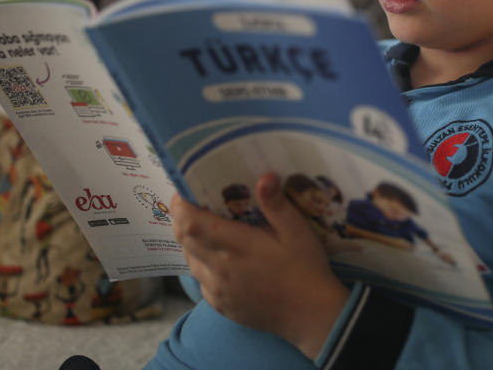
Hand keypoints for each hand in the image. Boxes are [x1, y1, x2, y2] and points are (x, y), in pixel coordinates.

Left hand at [171, 172, 350, 358]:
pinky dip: (201, 264)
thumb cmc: (306, 269)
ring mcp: (217, 291)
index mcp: (237, 247)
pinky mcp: (221, 306)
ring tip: (206, 228)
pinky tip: (220, 259)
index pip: (191, 223)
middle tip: (193, 203)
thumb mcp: (297, 232)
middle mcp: (220, 270)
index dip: (181, 205)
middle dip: (182, 218)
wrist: (311, 316)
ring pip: (189, 260)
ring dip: (191, 241)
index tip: (185, 190)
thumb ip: (276, 204)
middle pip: (184, 239)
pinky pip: (200, 280)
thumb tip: (264, 176)